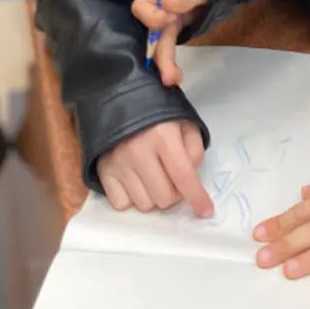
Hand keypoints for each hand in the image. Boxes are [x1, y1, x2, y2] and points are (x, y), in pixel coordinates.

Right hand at [98, 119, 212, 217]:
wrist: (116, 97)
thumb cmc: (155, 109)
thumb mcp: (183, 120)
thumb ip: (194, 148)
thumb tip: (192, 178)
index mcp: (163, 136)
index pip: (183, 175)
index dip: (197, 197)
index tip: (206, 211)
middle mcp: (139, 151)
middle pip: (164, 198)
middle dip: (175, 193)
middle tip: (173, 178)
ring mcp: (118, 163)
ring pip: (145, 205)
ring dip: (154, 196)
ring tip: (153, 175)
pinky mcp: (103, 170)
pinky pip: (122, 204)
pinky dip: (132, 197)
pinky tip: (135, 179)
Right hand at [131, 0, 209, 85]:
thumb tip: (167, 3)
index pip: (142, 5)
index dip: (153, 16)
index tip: (172, 19)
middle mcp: (158, 5)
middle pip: (149, 30)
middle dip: (158, 52)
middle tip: (169, 73)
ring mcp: (165, 19)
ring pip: (159, 43)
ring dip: (165, 62)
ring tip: (173, 79)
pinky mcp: (173, 29)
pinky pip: (168, 45)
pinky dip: (170, 61)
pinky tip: (175, 75)